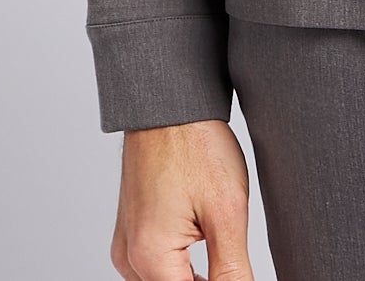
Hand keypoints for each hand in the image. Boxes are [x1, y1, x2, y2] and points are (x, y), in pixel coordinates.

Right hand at [113, 118, 253, 280]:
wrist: (169, 101)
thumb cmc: (194, 143)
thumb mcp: (227, 211)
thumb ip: (233, 270)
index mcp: (149, 256)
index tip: (237, 272)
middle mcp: (129, 256)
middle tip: (231, 255)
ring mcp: (127, 243)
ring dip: (193, 278)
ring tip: (221, 248)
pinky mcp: (131, 229)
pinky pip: (154, 264)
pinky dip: (180, 265)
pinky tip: (203, 243)